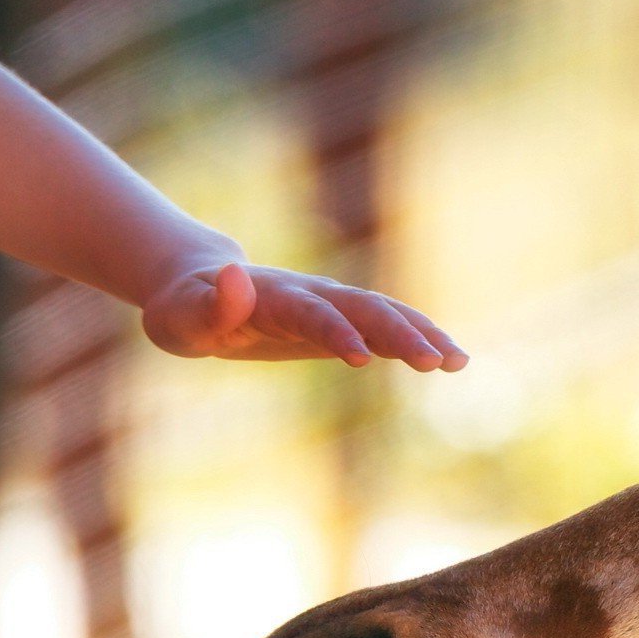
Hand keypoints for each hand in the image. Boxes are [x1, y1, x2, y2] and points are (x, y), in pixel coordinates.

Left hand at [141, 263, 465, 369]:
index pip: (313, 311)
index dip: (337, 330)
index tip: (362, 356)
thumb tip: (235, 275)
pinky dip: (419, 341)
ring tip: (458, 362)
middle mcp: (312, 294)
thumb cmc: (183, 310)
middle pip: (365, 309)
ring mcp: (331, 307)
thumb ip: (211, 305)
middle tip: (438, 362)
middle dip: (402, 334)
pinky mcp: (341, 324)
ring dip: (422, 335)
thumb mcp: (180, 315)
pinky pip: (386, 330)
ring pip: (385, 315)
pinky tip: (452, 361)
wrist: (199, 289)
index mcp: (274, 296)